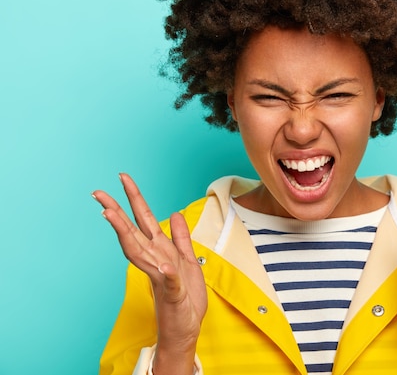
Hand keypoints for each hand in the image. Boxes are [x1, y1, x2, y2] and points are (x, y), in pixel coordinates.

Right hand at [93, 174, 206, 372]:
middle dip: (116, 212)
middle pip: (132, 232)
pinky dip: (167, 274)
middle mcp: (155, 260)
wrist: (186, 327)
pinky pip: (170, 282)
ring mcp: (162, 277)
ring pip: (140, 253)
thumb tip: (174, 213)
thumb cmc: (185, 296)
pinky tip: (162, 265)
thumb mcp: (188, 260)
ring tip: (111, 215)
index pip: (143, 220)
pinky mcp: (173, 295)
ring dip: (126, 234)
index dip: (134, 199)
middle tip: (98, 193)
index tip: (123, 178)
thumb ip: (180, 238)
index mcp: (160, 250)